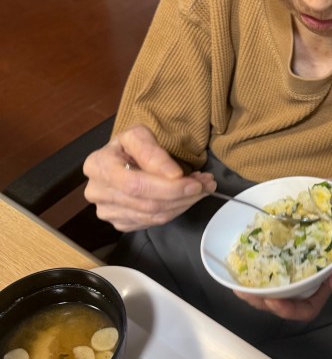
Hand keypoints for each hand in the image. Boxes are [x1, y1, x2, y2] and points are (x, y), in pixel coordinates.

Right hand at [83, 125, 215, 231]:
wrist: (118, 159)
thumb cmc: (129, 146)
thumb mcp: (139, 135)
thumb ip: (153, 152)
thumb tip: (173, 175)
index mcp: (98, 165)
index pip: (136, 185)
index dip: (168, 188)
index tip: (195, 183)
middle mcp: (97, 192)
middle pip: (148, 204)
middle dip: (183, 196)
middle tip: (207, 184)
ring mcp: (107, 212)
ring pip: (154, 216)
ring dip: (184, 204)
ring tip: (202, 188)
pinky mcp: (120, 223)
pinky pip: (153, 223)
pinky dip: (176, 210)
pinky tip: (186, 197)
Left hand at [234, 175, 331, 321]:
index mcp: (322, 284)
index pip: (306, 308)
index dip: (288, 310)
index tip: (273, 300)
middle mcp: (304, 279)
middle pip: (282, 301)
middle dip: (262, 301)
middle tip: (245, 293)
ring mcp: (291, 265)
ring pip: (271, 285)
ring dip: (253, 288)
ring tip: (238, 284)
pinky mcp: (281, 249)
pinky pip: (266, 262)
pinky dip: (252, 265)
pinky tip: (241, 261)